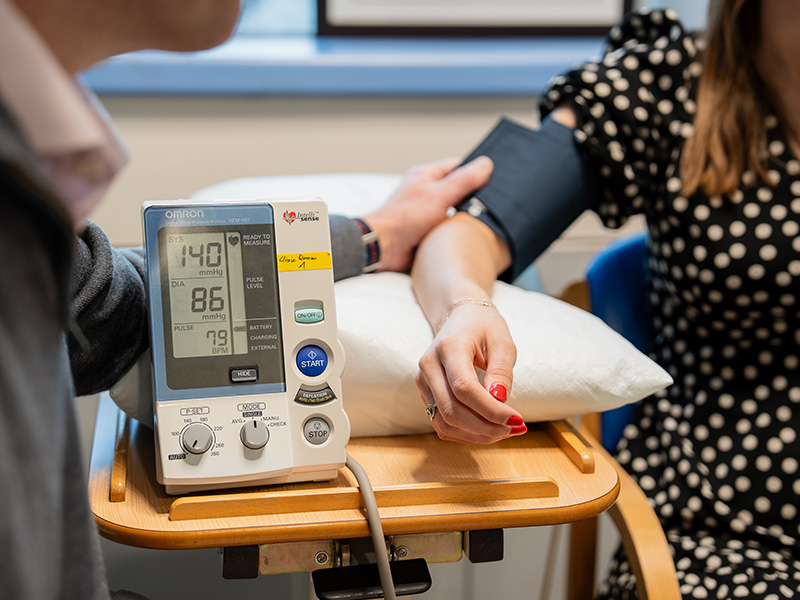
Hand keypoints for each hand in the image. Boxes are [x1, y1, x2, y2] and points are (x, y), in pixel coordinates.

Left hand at [362, 156, 492, 272]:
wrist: (383, 248)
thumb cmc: (404, 218)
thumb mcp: (440, 194)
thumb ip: (464, 179)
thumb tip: (486, 164)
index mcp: (426, 177)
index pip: (458, 167)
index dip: (475, 172)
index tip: (493, 180)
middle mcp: (426, 193)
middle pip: (458, 190)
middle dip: (472, 198)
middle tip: (490, 206)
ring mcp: (426, 213)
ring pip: (454, 212)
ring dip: (465, 219)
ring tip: (481, 223)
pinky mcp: (426, 232)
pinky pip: (447, 231)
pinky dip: (456, 234)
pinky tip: (467, 239)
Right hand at [415, 301, 523, 443]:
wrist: (459, 318)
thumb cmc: (484, 327)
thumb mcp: (502, 341)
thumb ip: (501, 370)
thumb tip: (500, 400)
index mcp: (448, 348)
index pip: (464, 388)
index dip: (490, 410)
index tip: (517, 419)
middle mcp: (429, 366)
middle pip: (452, 410)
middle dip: (486, 427)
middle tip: (515, 428)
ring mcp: (423, 382)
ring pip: (445, 422)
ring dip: (476, 435)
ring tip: (505, 431)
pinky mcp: (426, 394)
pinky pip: (442, 423)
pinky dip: (466, 433)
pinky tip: (488, 429)